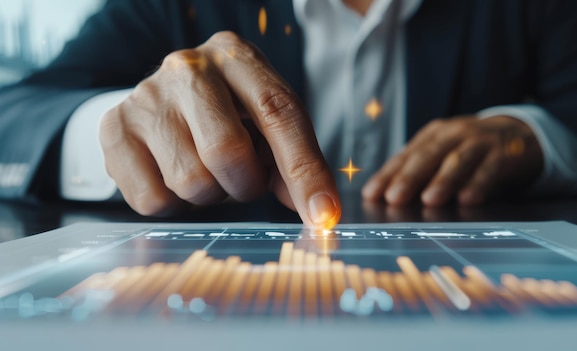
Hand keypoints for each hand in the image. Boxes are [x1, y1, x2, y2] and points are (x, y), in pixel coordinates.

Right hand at [99, 31, 340, 227]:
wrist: (161, 98)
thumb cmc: (227, 114)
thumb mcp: (266, 122)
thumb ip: (294, 161)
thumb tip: (317, 212)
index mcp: (238, 58)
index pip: (280, 115)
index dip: (305, 172)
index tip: (323, 216)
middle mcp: (189, 68)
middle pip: (227, 152)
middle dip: (244, 184)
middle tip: (241, 179)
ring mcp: (146, 96)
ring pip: (190, 182)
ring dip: (209, 194)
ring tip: (205, 170)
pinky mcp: (114, 128)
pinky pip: (152, 200)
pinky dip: (173, 204)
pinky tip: (174, 175)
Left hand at [361, 115, 542, 205]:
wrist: (520, 133)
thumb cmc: (471, 150)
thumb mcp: (444, 154)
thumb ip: (421, 172)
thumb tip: (388, 198)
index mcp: (433, 135)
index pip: (405, 156)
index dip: (387, 175)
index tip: (371, 195)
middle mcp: (453, 134)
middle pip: (427, 156)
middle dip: (409, 177)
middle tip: (394, 198)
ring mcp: (480, 141)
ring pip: (457, 160)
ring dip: (442, 180)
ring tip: (428, 200)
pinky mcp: (504, 153)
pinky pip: (490, 169)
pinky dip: (478, 184)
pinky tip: (468, 200)